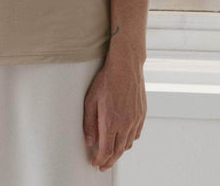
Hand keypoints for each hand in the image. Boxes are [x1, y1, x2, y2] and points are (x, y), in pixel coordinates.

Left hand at [83, 52, 146, 170]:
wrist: (126, 67)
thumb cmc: (106, 80)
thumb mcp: (91, 100)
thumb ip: (90, 122)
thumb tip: (90, 141)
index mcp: (111, 122)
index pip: (106, 150)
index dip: (100, 160)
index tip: (96, 163)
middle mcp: (125, 124)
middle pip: (118, 151)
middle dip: (109, 161)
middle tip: (102, 165)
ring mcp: (135, 120)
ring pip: (128, 144)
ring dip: (119, 152)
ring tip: (111, 154)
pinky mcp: (141, 115)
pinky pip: (136, 134)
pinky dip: (129, 141)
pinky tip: (123, 139)